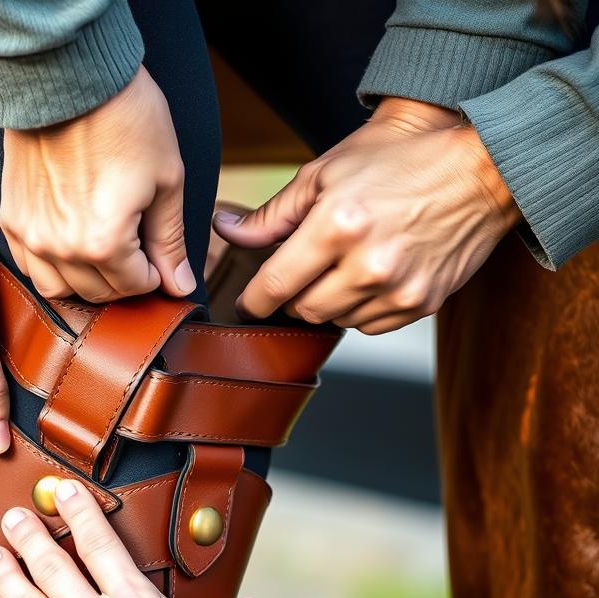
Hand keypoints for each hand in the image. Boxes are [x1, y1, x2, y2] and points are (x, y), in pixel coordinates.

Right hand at [0, 66, 195, 302]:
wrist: (67, 75)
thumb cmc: (125, 119)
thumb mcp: (165, 180)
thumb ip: (170, 241)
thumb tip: (180, 286)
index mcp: (103, 243)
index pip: (134, 287)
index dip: (155, 273)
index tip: (158, 252)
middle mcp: (61, 249)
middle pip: (99, 294)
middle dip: (125, 278)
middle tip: (136, 248)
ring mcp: (30, 236)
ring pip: (60, 290)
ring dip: (87, 280)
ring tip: (103, 249)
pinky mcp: (11, 219)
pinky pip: (30, 267)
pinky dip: (52, 267)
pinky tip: (70, 244)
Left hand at [214, 97, 521, 333]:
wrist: (481, 168)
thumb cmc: (397, 161)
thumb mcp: (325, 173)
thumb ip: (272, 213)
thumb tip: (226, 230)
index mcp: (336, 224)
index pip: (275, 285)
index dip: (253, 301)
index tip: (247, 303)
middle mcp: (368, 263)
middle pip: (302, 310)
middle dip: (293, 295)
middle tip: (303, 270)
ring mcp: (398, 288)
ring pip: (335, 321)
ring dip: (328, 301)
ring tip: (344, 265)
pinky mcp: (422, 304)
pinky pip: (369, 325)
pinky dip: (360, 308)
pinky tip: (371, 275)